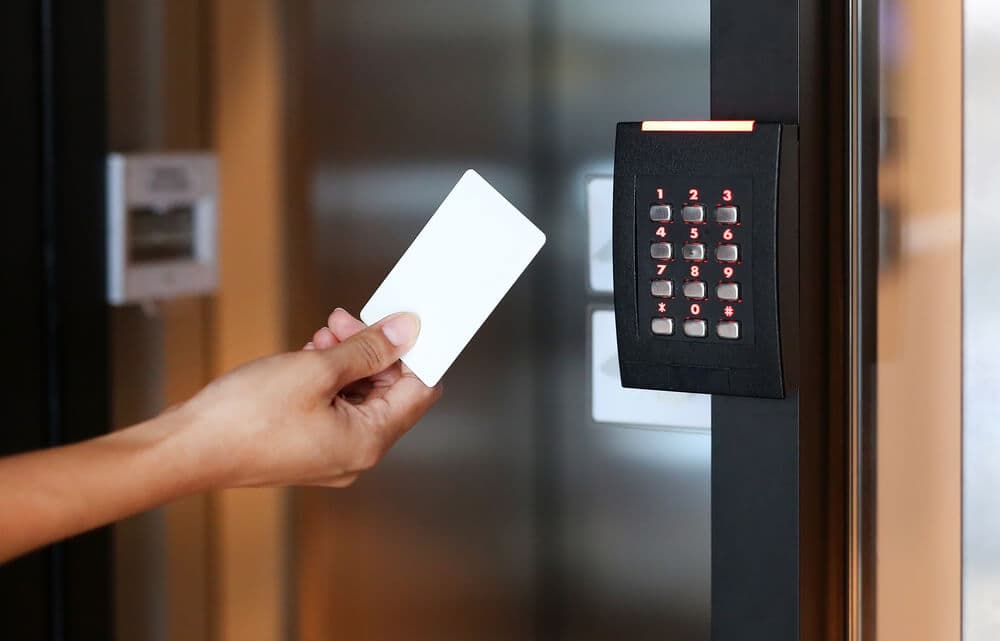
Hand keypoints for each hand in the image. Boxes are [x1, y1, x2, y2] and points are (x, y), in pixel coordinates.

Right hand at [174, 311, 441, 487]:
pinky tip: (309, 354)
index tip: (403, 324)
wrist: (186, 449)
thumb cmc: (243, 419)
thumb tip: (405, 333)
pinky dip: (327, 379)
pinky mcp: (306, 446)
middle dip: (373, 352)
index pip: (419, 392)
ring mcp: (329, 453)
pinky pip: (333, 407)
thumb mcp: (315, 369)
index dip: (414, 353)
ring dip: (347, 360)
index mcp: (368, 442)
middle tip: (347, 322)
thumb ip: (367, 349)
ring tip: (323, 336)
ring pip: (358, 396)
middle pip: (388, 393)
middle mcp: (355, 454)